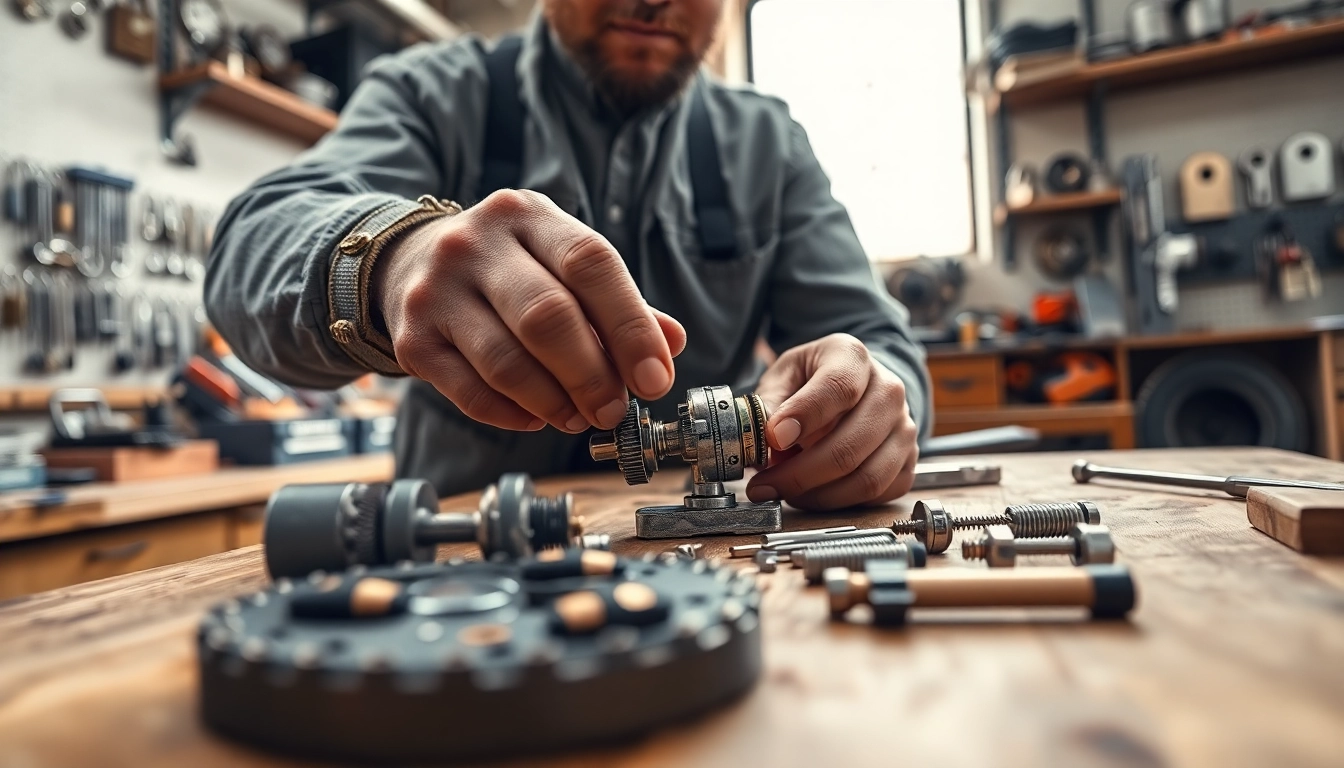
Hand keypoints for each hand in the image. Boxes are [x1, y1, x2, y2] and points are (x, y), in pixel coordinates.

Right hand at [372, 189, 685, 432]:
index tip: (655, 379)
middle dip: (592, 375)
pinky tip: (536, 417)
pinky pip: (471, 393)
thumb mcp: (560, 264)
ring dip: (554, 402)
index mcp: (529, 216)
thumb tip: (671, 343)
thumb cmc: (507, 269)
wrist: (408, 263)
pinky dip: (513, 415)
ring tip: (578, 417)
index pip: (591, 264)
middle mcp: (476, 244)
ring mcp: (436, 290)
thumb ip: (616, 303)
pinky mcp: (413, 338)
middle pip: (547, 317)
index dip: (630, 327)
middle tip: (613, 410)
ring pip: (507, 362)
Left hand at [746, 334, 917, 510]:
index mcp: (854, 358)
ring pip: (866, 478)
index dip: (805, 417)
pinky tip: (813, 493)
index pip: (838, 388)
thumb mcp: (784, 375)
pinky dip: (840, 502)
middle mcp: (889, 390)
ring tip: (786, 491)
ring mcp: (903, 428)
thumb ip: (770, 403)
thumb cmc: (814, 380)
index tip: (775, 438)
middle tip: (766, 483)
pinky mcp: (908, 460)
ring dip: (819, 495)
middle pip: (850, 445)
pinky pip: (878, 494)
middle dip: (800, 474)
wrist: (856, 385)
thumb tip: (767, 436)